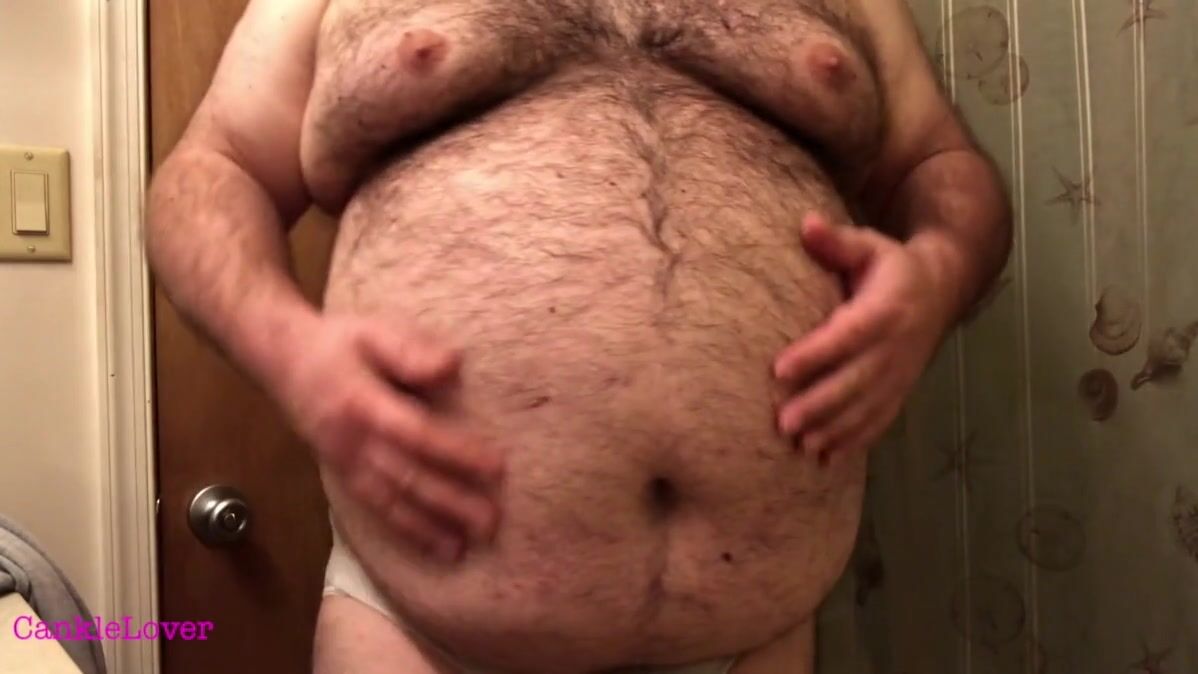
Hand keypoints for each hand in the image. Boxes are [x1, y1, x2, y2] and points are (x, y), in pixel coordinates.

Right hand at [275, 315, 503, 561]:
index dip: (457, 453)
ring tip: (463, 550)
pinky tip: (433, 546)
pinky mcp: (342, 476)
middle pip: (406, 478)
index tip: (497, 467)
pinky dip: (404, 531)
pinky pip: (374, 509)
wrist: (282, 359)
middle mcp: (353, 441)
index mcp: (364, 403)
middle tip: (492, 523)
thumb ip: (409, 349)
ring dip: (428, 529)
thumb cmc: (338, 341)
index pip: (418, 434)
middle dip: (450, 504)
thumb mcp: (372, 330)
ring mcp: (345, 463)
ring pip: (389, 503)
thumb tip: (452, 365)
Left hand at [774, 214, 955, 457]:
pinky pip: (878, 422)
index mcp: (885, 310)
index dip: (814, 354)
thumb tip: (806, 224)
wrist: (942, 289)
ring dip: (833, 430)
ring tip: (800, 445)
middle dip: (819, 404)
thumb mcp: (870, 245)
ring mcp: (900, 375)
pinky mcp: (900, 392)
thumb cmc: (893, 266)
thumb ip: (837, 240)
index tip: (779, 370)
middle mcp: (895, 348)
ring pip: (865, 408)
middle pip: (855, 381)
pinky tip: (825, 460)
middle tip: (782, 422)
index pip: (846, 336)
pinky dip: (854, 442)